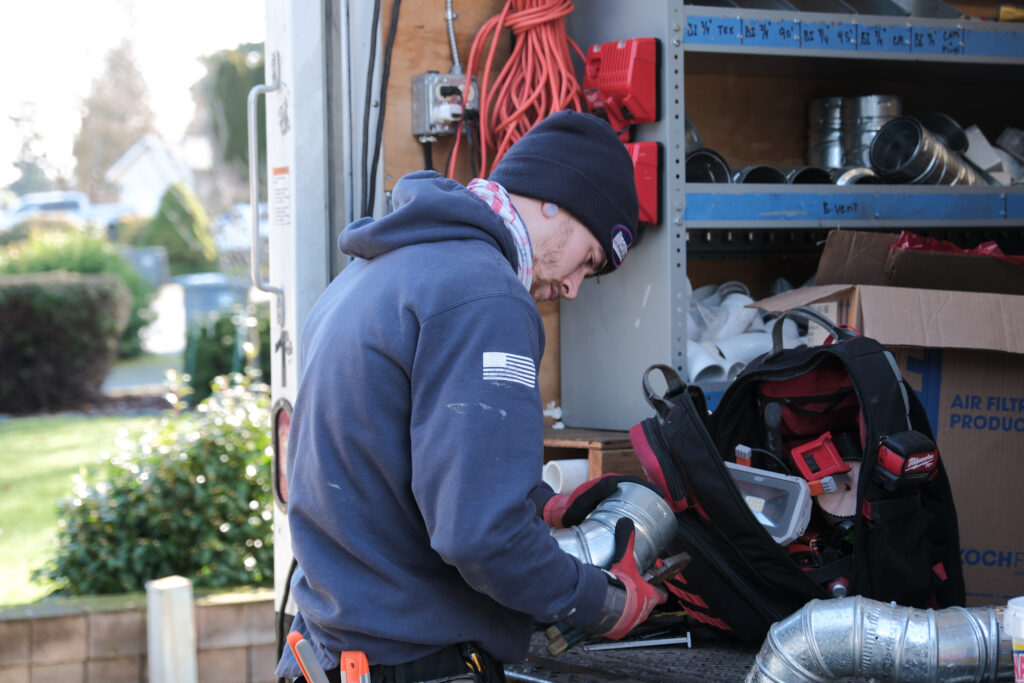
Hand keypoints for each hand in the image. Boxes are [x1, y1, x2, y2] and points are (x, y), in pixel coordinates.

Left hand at [543, 474, 662, 527]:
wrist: (559, 519)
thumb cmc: (569, 509)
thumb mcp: (582, 501)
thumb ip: (594, 492)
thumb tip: (615, 481)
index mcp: (608, 484)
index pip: (634, 481)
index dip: (650, 486)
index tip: (662, 495)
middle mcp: (612, 491)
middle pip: (638, 491)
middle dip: (653, 498)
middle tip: (665, 511)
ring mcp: (612, 501)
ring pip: (635, 502)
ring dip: (648, 507)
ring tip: (660, 520)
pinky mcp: (611, 513)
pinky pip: (629, 511)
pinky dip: (640, 516)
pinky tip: (647, 528)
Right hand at [598, 518, 666, 639]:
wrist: (604, 607)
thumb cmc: (621, 587)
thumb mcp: (625, 561)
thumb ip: (626, 542)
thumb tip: (626, 522)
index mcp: (649, 597)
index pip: (661, 595)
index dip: (658, 590)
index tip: (654, 585)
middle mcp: (642, 612)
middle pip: (645, 605)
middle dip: (638, 598)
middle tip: (627, 588)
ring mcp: (630, 623)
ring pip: (630, 616)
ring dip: (624, 609)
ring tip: (613, 598)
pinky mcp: (616, 631)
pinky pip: (615, 625)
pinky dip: (611, 619)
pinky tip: (603, 609)